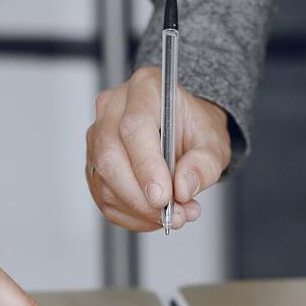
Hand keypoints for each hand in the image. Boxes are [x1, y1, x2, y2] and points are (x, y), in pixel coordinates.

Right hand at [86, 66, 231, 231]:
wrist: (183, 131)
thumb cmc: (194, 129)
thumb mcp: (213, 143)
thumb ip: (203, 165)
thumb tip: (182, 188)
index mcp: (145, 89)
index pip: (134, 128)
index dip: (146, 167)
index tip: (163, 198)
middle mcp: (113, 107)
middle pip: (110, 156)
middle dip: (140, 196)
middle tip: (171, 215)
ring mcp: (97, 135)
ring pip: (104, 181)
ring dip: (138, 209)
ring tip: (173, 215)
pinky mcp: (93, 162)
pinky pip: (103, 197)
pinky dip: (130, 215)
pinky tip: (153, 215)